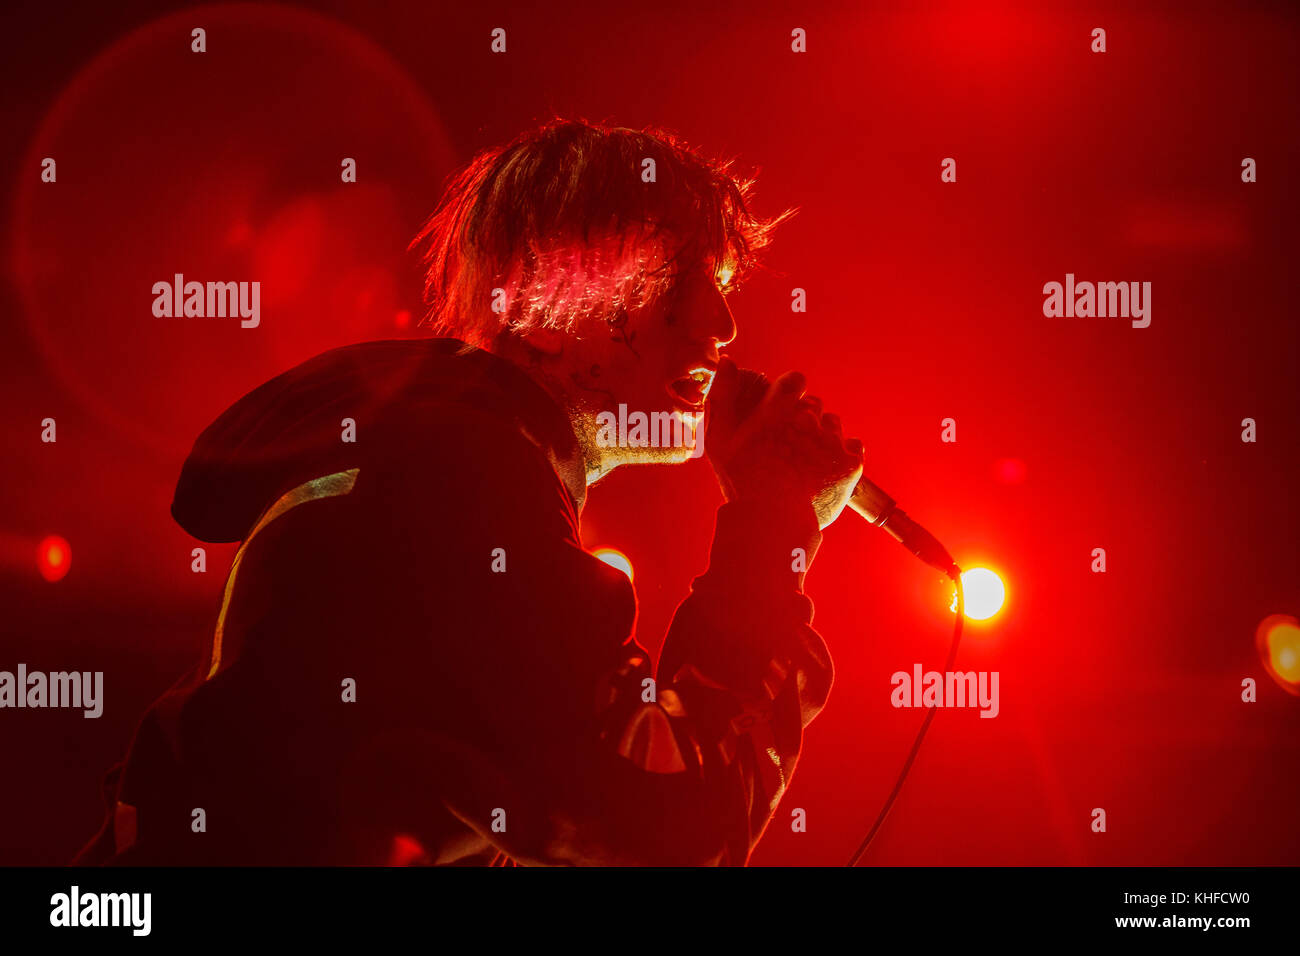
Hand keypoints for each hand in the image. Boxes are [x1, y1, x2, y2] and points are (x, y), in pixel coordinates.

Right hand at [704, 357, 863, 529]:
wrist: (773, 524)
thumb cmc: (741, 482)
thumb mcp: (719, 439)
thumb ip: (722, 396)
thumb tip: (728, 362)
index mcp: (779, 410)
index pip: (796, 380)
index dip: (789, 393)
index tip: (781, 410)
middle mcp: (809, 420)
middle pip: (814, 404)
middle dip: (802, 418)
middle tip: (787, 444)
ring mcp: (832, 442)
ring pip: (832, 424)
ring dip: (821, 435)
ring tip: (804, 459)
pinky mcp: (850, 463)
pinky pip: (852, 445)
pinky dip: (841, 454)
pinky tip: (823, 469)